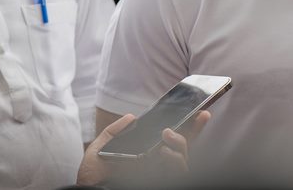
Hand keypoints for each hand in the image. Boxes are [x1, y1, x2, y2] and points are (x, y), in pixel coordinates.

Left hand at [76, 110, 210, 185]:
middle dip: (193, 129)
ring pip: (184, 157)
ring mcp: (160, 173)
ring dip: (180, 143)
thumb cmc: (92, 178)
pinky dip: (175, 159)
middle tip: (187, 118)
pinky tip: (164, 152)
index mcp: (145, 153)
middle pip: (184, 145)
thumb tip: (131, 117)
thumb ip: (113, 132)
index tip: (200, 112)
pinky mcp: (162, 181)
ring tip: (167, 135)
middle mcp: (156, 164)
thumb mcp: (98, 149)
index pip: (170, 139)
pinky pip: (179, 171)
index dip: (187, 126)